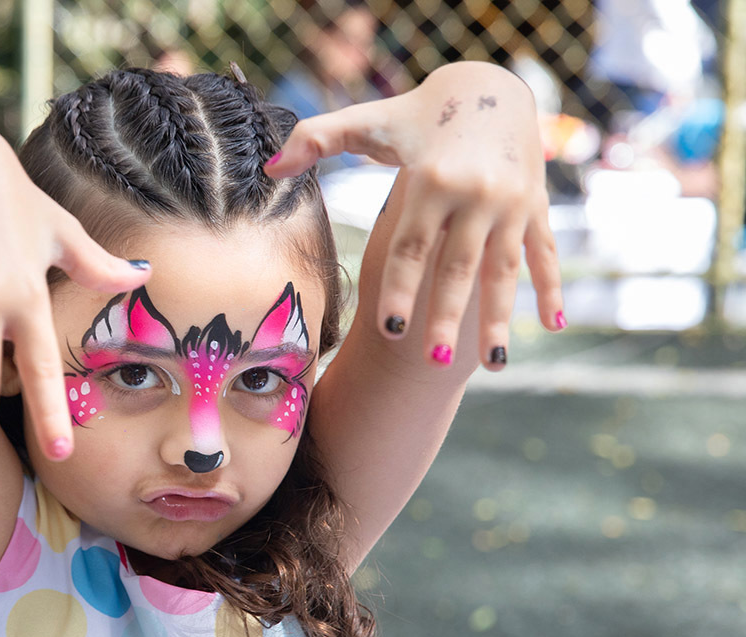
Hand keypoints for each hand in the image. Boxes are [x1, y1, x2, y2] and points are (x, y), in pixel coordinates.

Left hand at [263, 62, 563, 369]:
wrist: (489, 86)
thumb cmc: (418, 113)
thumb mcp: (368, 121)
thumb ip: (316, 140)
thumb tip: (269, 168)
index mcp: (430, 179)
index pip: (410, 247)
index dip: (400, 289)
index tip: (389, 330)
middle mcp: (474, 194)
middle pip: (456, 268)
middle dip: (447, 318)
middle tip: (434, 363)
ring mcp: (511, 203)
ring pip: (505, 272)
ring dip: (501, 318)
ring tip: (495, 364)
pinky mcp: (536, 206)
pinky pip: (544, 254)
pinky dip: (551, 290)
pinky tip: (551, 329)